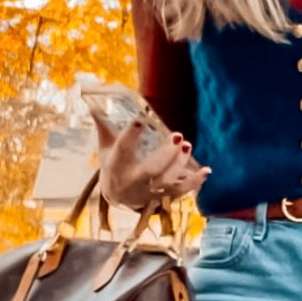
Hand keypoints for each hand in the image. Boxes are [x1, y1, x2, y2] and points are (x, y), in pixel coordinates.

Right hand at [92, 115, 210, 211]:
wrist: (116, 195)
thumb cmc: (112, 163)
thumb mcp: (104, 146)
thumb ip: (103, 125)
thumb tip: (94, 103)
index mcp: (116, 164)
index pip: (123, 148)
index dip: (131, 134)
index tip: (140, 118)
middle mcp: (133, 180)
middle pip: (150, 170)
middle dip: (166, 155)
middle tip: (178, 136)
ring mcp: (148, 191)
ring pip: (167, 181)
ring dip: (180, 164)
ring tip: (187, 145)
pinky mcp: (161, 197)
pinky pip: (180, 192)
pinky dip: (195, 183)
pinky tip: (207, 171)